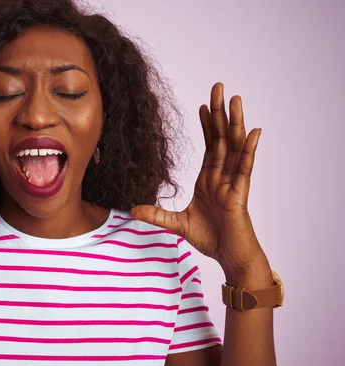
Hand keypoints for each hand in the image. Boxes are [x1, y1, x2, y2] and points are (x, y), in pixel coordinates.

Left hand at [130, 83, 268, 279]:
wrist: (229, 257)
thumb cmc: (210, 239)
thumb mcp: (176, 224)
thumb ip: (156, 214)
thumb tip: (131, 210)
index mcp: (208, 179)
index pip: (208, 146)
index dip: (206, 126)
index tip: (201, 106)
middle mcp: (222, 176)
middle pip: (221, 138)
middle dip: (220, 113)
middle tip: (218, 88)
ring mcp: (233, 183)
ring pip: (234, 146)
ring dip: (235, 122)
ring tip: (235, 99)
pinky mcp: (240, 194)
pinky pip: (246, 168)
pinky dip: (249, 149)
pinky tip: (253, 131)